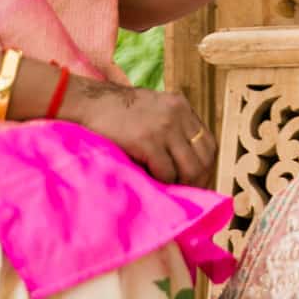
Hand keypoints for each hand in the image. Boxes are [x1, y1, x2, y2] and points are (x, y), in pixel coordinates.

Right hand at [59, 76, 215, 188]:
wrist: (89, 102)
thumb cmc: (116, 111)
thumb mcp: (153, 108)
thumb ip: (171, 126)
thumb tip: (183, 160)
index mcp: (181, 106)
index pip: (208, 142)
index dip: (206, 166)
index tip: (198, 182)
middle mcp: (178, 115)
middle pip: (204, 157)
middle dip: (198, 180)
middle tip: (187, 196)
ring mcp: (164, 127)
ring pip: (189, 167)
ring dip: (182, 185)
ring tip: (171, 193)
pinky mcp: (147, 141)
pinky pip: (165, 171)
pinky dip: (162, 182)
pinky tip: (153, 183)